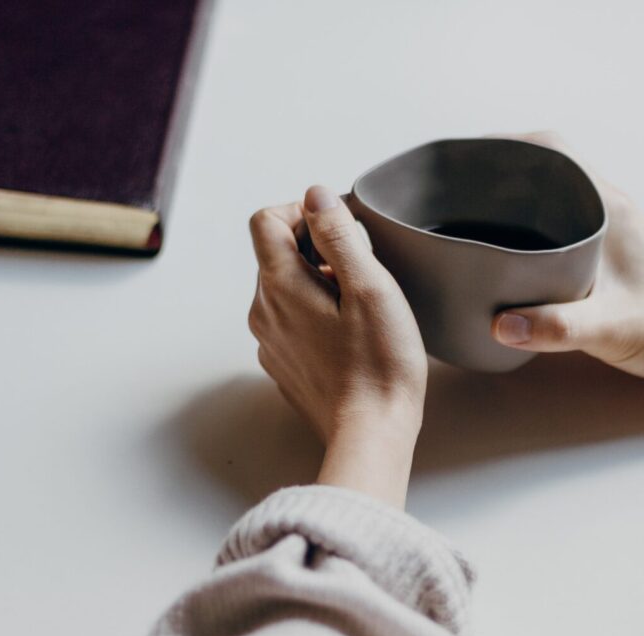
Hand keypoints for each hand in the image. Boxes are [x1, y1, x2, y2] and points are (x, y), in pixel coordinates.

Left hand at [248, 186, 427, 506]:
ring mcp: (271, 342)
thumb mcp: (370, 287)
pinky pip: (292, 321)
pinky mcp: (284, 365)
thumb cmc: (379, 364)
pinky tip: (350, 333)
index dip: (302, 211)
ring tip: (360, 304)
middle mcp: (264, 312)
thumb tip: (317, 195)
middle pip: (276, 254)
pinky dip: (316, 312)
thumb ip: (339, 235)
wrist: (371, 432)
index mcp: (280, 286)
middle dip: (316, 248)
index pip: (266, 221)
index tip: (339, 226)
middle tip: (361, 269)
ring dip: (318, 281)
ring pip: (285, 288)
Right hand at [490, 132, 643, 412]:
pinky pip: (556, 219)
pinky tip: (501, 252)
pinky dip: (525, 223)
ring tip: (464, 216)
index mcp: (607, 206)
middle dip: (495, 169)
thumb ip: (557, 327)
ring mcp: (606, 226)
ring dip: (509, 197)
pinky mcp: (604, 249)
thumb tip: (499, 324)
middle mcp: (606, 206)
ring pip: (549, 192)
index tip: (464, 159)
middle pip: (542, 165)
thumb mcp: (611, 328)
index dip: (505, 145)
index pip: (551, 149)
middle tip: (451, 191)